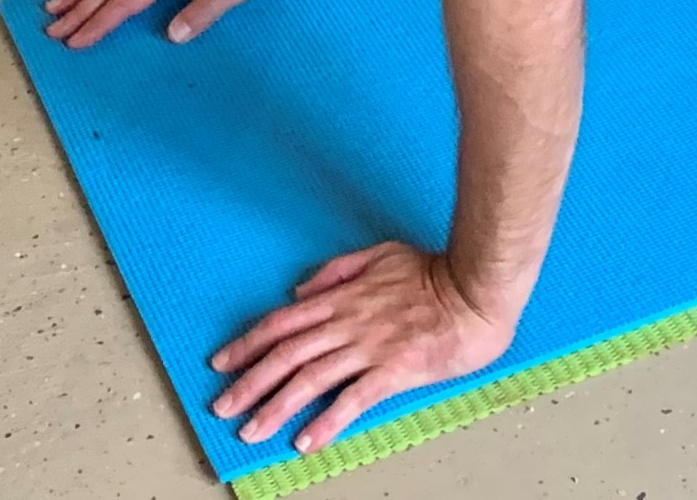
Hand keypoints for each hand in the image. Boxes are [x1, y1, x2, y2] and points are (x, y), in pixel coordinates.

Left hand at [208, 243, 515, 454]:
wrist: (475, 290)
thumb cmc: (434, 272)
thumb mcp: (379, 254)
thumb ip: (337, 271)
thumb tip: (300, 289)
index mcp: (342, 297)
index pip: (282, 321)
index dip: (248, 343)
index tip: (222, 363)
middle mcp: (348, 323)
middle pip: (287, 354)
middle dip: (249, 382)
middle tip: (222, 407)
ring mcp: (369, 347)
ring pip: (311, 378)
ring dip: (277, 406)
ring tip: (252, 431)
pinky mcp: (394, 370)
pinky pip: (353, 399)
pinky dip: (327, 421)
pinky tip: (306, 441)